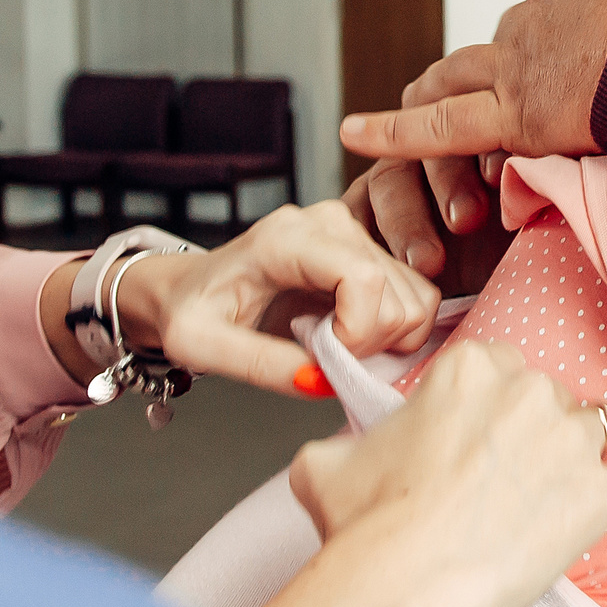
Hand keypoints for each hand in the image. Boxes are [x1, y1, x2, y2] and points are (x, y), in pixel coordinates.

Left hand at [42, 202, 441, 394]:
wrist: (190, 291)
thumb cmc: (191, 312)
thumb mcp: (202, 346)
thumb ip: (261, 365)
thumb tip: (323, 383)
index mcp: (285, 238)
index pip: (363, 278)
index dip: (357, 331)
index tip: (324, 359)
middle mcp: (328, 223)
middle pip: (397, 292)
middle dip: (371, 343)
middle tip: (324, 358)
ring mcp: (353, 233)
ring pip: (416, 296)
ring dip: (386, 339)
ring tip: (333, 347)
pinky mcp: (368, 252)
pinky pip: (413, 296)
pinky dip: (392, 331)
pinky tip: (349, 338)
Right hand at [237, 339, 606, 606]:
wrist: (399, 585)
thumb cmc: (363, 527)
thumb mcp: (327, 462)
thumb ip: (348, 439)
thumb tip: (341, 452)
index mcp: (469, 367)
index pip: (500, 369)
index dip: (486, 411)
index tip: (473, 446)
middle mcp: (527, 388)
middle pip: (547, 398)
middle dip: (531, 436)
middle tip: (501, 486)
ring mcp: (570, 440)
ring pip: (594, 430)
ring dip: (575, 460)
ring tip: (544, 504)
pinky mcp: (603, 494)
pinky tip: (603, 506)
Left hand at [340, 0, 606, 174]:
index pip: (573, 4)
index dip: (583, 32)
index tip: (603, 55)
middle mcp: (548, 4)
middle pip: (518, 35)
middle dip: (517, 59)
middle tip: (515, 86)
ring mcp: (526, 54)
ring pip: (469, 72)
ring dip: (445, 86)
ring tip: (415, 100)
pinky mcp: (517, 110)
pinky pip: (441, 125)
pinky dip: (396, 129)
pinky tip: (354, 131)